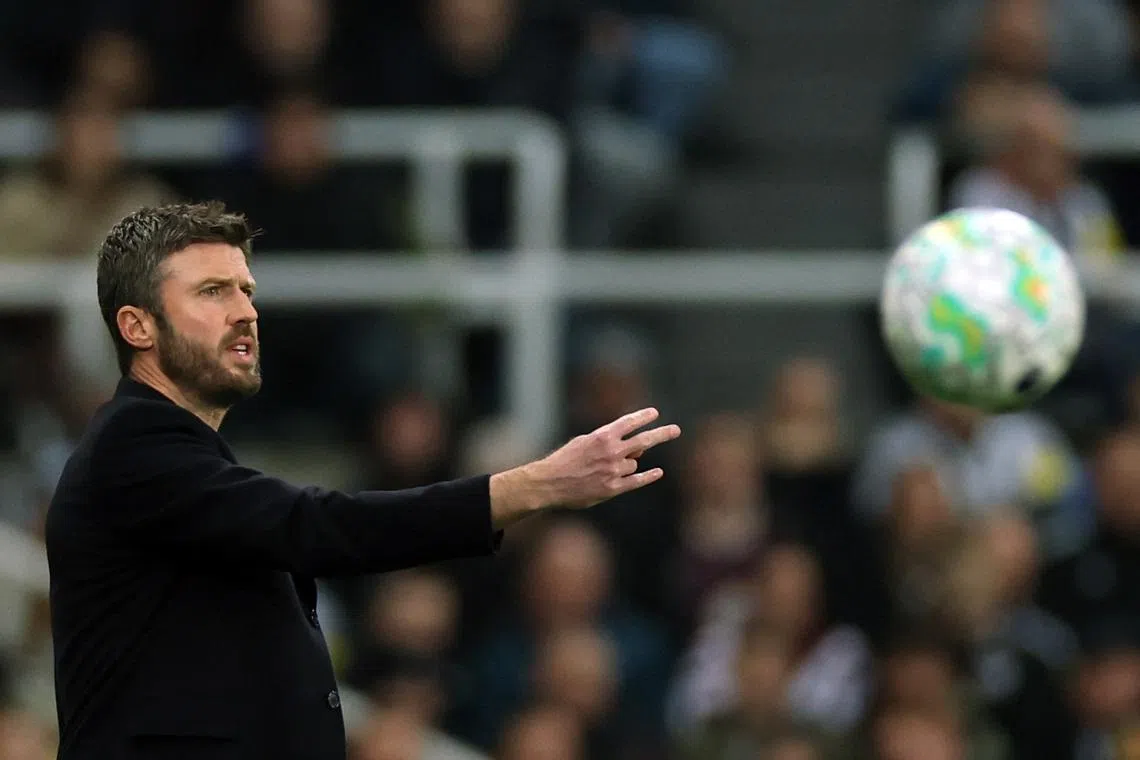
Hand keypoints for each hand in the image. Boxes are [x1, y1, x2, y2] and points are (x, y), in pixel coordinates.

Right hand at [489, 408, 680, 526]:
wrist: (549, 482)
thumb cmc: (565, 460)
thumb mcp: (583, 442)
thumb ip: (607, 442)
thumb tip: (633, 451)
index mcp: (602, 436)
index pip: (629, 422)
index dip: (644, 417)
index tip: (655, 413)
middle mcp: (611, 451)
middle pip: (644, 441)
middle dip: (662, 434)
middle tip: (676, 430)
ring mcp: (614, 470)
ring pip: (633, 464)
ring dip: (627, 464)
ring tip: (604, 469)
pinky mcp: (612, 488)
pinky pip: (636, 482)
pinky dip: (648, 477)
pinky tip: (657, 473)